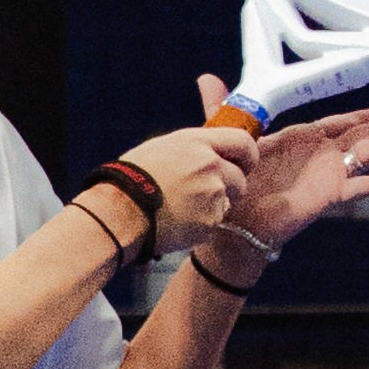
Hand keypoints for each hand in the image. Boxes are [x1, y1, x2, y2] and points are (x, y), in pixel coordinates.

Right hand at [114, 119, 260, 256]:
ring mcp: (212, 195)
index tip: (243, 164)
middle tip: (205, 193)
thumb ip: (193, 148)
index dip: (247, 156)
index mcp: (199, 143)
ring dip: (212, 207)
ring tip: (183, 208)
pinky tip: (178, 222)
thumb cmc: (132, 178)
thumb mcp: (163, 147)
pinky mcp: (209, 222)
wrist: (120, 211)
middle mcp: (210, 166)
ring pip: (227, 203)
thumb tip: (211, 150)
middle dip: (229, 188)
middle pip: (241, 179)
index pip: (244, 143)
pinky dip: (201, 225)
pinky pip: (214, 224)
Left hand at [196, 83, 368, 250]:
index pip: (341, 121)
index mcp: (300, 139)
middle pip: (365, 133)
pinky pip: (365, 185)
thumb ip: (222, 106)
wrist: (229, 222)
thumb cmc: (230, 183)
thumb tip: (206, 79)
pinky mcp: (330, 194)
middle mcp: (320, 155)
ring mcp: (328, 175)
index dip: (367, 113)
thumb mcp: (228, 136)